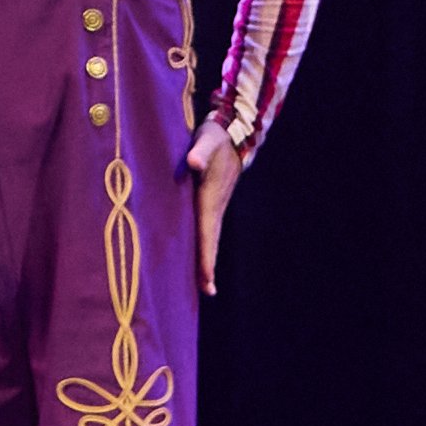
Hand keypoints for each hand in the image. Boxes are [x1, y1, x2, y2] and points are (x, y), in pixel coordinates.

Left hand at [189, 126, 247, 295]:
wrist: (233, 133)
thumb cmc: (216, 137)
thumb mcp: (207, 140)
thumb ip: (200, 151)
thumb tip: (192, 163)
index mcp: (210, 198)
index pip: (208, 233)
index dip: (206, 256)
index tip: (207, 279)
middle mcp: (214, 206)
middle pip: (211, 241)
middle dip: (208, 266)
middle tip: (208, 292)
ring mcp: (215, 205)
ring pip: (210, 237)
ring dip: (207, 259)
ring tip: (204, 283)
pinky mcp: (211, 202)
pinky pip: (206, 229)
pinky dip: (204, 245)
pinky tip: (197, 254)